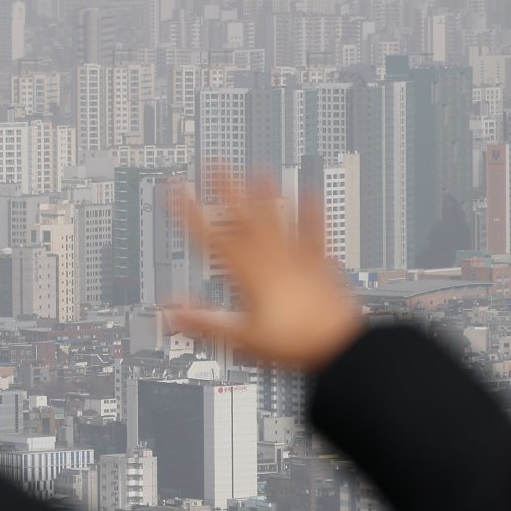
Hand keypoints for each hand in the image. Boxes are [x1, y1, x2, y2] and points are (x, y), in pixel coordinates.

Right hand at [168, 174, 362, 372]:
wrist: (338, 345)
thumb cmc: (294, 343)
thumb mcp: (242, 337)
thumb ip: (205, 321)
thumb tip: (172, 312)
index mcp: (250, 274)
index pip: (211, 238)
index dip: (191, 214)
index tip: (177, 192)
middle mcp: (273, 260)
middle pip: (245, 218)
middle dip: (227, 190)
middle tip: (215, 165)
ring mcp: (298, 259)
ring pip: (278, 219)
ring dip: (267, 194)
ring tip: (260, 170)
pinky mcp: (320, 265)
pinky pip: (315, 233)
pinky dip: (313, 213)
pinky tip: (315, 196)